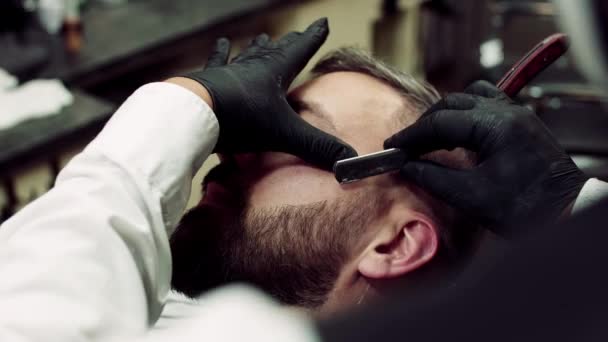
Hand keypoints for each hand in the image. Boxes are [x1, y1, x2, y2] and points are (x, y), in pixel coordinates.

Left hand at [183, 18, 355, 169]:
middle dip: (289, 44)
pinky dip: (219, 55)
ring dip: (257, 48)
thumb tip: (350, 161)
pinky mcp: (207, 81)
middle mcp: (253, 67)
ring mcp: (228, 72)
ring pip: (248, 55)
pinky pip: (216, 63)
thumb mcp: (285, 134)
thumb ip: (317, 148)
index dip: (313, 38)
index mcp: (275, 73)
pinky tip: (220, 44)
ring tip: (262, 38)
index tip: (322, 23)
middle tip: (297, 34)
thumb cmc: (241, 119)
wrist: (195, 112)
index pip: (300, 51)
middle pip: (276, 52)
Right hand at [384, 80, 587, 233]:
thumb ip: (434, 178)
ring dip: (446, 114)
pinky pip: (488, 104)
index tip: (392, 146)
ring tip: (432, 138)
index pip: (440, 121)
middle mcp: (507, 112)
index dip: (411, 135)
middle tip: (407, 146)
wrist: (568, 213)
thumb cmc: (526, 208)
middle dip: (426, 124)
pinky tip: (460, 135)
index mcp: (494, 126)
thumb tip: (406, 167)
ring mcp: (517, 115)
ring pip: (471, 96)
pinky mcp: (522, 124)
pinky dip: (466, 114)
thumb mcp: (472, 197)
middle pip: (452, 103)